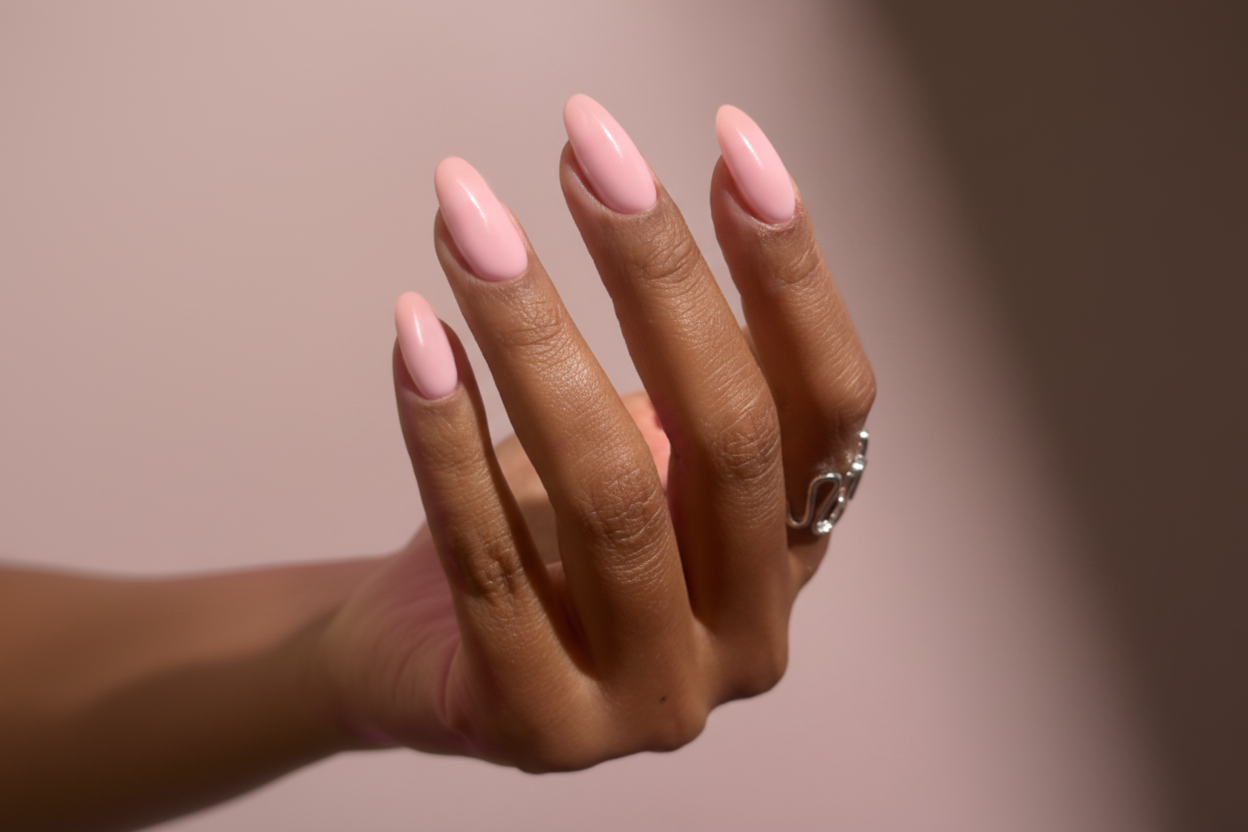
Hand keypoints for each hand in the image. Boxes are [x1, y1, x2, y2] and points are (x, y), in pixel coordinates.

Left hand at [317, 97, 874, 770]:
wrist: (423, 657)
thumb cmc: (544, 532)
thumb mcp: (637, 449)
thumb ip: (678, 370)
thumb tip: (649, 207)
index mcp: (794, 553)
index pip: (828, 403)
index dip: (793, 272)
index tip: (734, 142)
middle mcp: (751, 638)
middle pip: (729, 437)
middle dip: (659, 274)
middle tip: (586, 149)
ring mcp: (654, 699)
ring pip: (610, 494)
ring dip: (535, 332)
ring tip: (470, 217)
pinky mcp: (541, 726)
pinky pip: (489, 560)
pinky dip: (447, 436)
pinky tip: (416, 334)